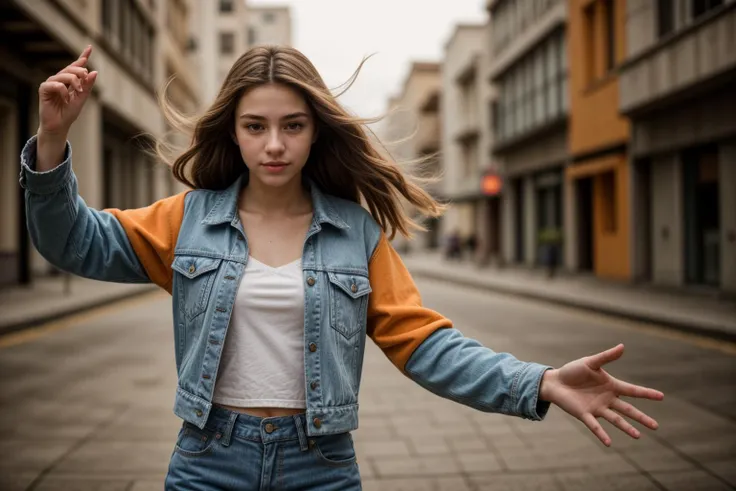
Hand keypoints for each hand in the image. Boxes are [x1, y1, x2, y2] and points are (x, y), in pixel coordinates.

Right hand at [38, 45, 97, 137]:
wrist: (59, 125)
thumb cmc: (69, 113)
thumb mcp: (81, 98)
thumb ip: (87, 86)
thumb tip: (94, 72)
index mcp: (69, 81)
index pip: (76, 66)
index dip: (83, 56)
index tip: (90, 47)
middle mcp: (59, 79)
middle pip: (72, 68)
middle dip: (81, 72)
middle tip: (85, 80)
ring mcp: (51, 83)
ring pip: (64, 75)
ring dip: (74, 82)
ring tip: (77, 92)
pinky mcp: (44, 89)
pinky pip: (56, 84)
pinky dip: (63, 90)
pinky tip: (65, 99)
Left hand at [539, 344, 663, 446]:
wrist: (555, 381)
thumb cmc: (573, 371)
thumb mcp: (590, 362)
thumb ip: (606, 357)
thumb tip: (622, 346)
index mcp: (611, 385)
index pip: (632, 390)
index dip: (646, 393)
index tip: (661, 396)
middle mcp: (607, 399)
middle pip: (628, 410)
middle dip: (642, 418)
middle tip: (656, 426)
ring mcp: (597, 408)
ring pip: (615, 419)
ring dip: (626, 428)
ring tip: (638, 436)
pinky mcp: (584, 414)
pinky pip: (595, 425)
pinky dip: (601, 433)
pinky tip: (609, 443)